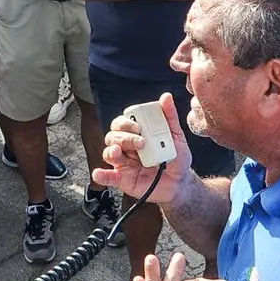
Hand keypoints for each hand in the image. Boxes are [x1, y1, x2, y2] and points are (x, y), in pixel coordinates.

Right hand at [91, 91, 190, 206]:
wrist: (180, 183)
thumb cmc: (176, 159)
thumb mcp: (176, 136)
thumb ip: (170, 117)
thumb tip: (166, 97)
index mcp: (137, 134)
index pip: (122, 123)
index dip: (126, 123)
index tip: (138, 127)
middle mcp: (127, 147)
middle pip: (113, 136)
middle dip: (124, 137)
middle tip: (140, 142)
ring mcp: (124, 163)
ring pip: (109, 153)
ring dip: (112, 151)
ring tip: (120, 153)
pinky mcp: (122, 179)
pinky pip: (108, 177)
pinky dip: (101, 175)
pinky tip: (99, 173)